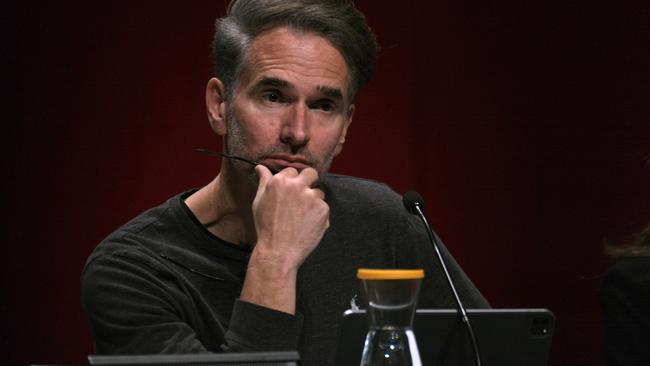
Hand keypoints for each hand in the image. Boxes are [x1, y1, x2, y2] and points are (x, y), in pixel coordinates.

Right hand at [239, 165, 328, 313]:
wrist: (278, 251)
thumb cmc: (266, 227)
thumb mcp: (259, 202)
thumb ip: (264, 182)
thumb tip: (260, 167)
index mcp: (280, 181)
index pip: (292, 171)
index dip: (292, 181)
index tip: (290, 192)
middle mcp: (297, 185)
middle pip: (310, 173)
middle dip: (308, 181)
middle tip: (302, 196)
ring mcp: (312, 197)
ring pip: (318, 192)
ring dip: (313, 200)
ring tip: (303, 217)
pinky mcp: (323, 209)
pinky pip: (323, 207)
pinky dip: (318, 214)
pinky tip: (308, 225)